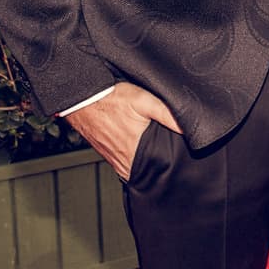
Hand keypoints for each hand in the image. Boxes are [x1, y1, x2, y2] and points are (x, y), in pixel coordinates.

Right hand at [65, 82, 180, 180]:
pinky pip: (125, 162)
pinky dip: (134, 157)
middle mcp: (124, 161)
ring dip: (147, 161)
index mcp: (136, 152)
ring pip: (138, 167)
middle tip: (172, 152)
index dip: (173, 164)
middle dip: (162, 163)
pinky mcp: (108, 156)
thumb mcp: (142, 100)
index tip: (182, 159)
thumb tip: (188, 126)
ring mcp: (115, 160)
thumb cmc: (108, 98)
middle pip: (151, 169)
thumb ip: (166, 113)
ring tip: (157, 150)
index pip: (161, 168)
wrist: (80, 98)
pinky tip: (139, 147)